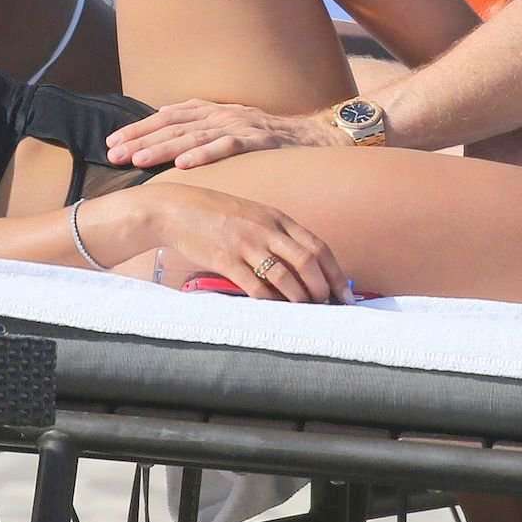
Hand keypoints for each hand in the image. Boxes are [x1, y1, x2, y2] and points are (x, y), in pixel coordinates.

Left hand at [106, 99, 343, 168]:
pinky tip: (183, 164)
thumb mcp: (232, 131)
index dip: (138, 127)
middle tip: (112, 153)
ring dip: (162, 147)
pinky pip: (227, 147)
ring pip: (193, 135)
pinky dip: (204, 153)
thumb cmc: (271, 139)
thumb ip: (204, 134)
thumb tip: (170, 146)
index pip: (167, 117)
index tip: (112, 141)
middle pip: (172, 125)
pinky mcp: (257, 140)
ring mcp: (239, 125)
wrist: (317, 136)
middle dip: (140, 138)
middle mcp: (222, 114)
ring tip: (137, 160)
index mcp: (213, 111)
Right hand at [141, 181, 350, 302]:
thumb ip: (277, 234)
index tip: (344, 294)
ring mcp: (245, 243)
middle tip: (329, 308)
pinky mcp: (225, 258)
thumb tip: (304, 266)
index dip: (335, 272)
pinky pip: (254, 285)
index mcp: (277, 218)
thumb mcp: (254, 215)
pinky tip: (276, 311)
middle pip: (307, 260)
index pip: (317, 246)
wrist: (177, 209)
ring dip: (300, 297)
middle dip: (323, 288)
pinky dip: (270, 301)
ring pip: (284, 275)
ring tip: (307, 312)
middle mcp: (266, 229)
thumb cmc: (217, 215)